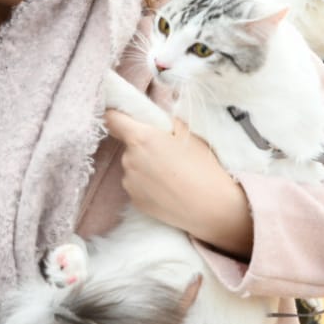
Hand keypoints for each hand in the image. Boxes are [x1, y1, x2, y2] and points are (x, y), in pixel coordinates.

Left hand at [103, 109, 251, 255]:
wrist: (210, 207)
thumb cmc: (202, 167)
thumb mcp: (188, 134)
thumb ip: (166, 122)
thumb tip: (155, 119)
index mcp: (141, 138)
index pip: (112, 119)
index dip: (117, 115)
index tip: (124, 117)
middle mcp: (129, 159)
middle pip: (129, 146)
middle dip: (144, 146)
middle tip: (168, 153)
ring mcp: (129, 182)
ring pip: (133, 166)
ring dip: (146, 167)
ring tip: (171, 175)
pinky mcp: (135, 201)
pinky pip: (137, 185)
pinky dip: (148, 185)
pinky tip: (169, 190)